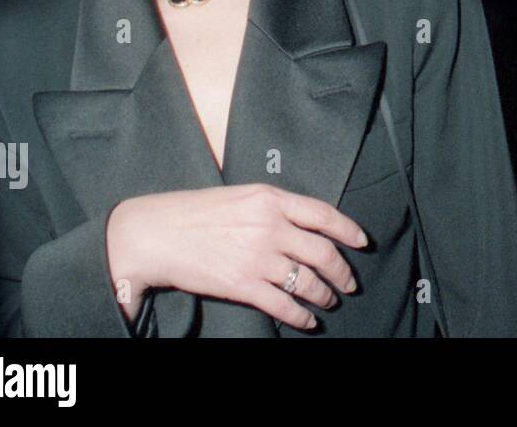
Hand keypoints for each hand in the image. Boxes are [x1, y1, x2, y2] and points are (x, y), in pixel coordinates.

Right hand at [106, 183, 366, 329]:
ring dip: (324, 294)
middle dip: (342, 271)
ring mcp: (257, 257)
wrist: (154, 234)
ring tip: (329, 300)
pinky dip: (301, 316)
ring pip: (307, 281)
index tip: (361, 241)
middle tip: (349, 282)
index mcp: (270, 199)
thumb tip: (302, 223)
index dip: (348, 230)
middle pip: (323, 252)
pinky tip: (307, 320)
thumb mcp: (240, 196)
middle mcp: (269, 227)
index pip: (323, 214)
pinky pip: (283, 305)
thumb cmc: (193, 212)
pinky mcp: (242, 285)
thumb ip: (273, 206)